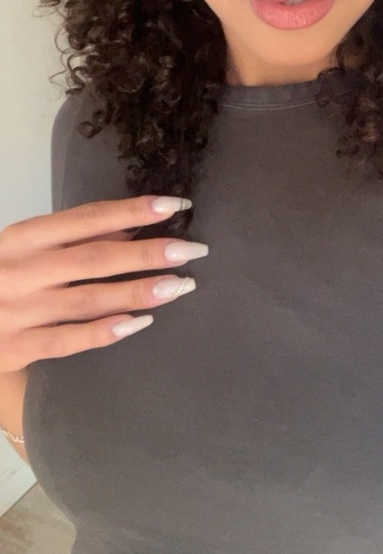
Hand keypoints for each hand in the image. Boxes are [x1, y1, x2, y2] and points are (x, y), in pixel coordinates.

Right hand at [0, 195, 207, 372]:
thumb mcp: (25, 247)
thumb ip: (72, 238)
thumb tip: (130, 228)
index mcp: (22, 237)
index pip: (86, 218)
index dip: (133, 211)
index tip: (175, 204)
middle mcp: (20, 271)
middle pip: (94, 258)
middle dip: (148, 252)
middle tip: (193, 249)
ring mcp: (17, 312)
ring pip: (88, 299)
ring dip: (138, 291)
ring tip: (180, 285)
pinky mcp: (17, 348)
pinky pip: (68, 340)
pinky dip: (105, 331)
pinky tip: (140, 323)